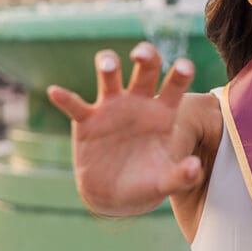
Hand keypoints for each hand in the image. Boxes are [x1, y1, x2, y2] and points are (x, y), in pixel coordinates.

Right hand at [47, 42, 204, 216]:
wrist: (115, 196)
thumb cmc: (146, 182)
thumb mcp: (166, 181)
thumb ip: (182, 175)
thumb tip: (195, 169)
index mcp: (163, 112)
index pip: (176, 84)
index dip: (181, 72)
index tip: (184, 67)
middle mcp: (139, 103)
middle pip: (145, 68)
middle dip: (145, 55)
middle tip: (141, 56)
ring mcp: (112, 109)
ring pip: (110, 77)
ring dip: (107, 64)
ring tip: (108, 65)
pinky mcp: (87, 121)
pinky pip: (75, 105)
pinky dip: (65, 98)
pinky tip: (56, 92)